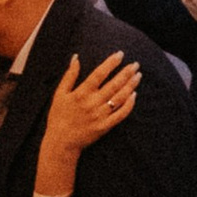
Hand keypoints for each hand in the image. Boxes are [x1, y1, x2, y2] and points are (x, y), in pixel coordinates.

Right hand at [37, 50, 138, 178]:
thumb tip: (75, 57)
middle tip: (135, 64)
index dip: (111, 63)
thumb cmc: (58, 117)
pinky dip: (129, 105)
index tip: (120, 54)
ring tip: (138, 76)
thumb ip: (69, 75)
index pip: (99, 74)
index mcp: (81, 93)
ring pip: (119, 98)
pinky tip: (134, 95)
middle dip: (126, 72)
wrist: (61, 142)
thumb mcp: (59, 94)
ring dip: (130, 86)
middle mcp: (93, 103)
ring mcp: (100, 115)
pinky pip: (120, 114)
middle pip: (113, 84)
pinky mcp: (105, 126)